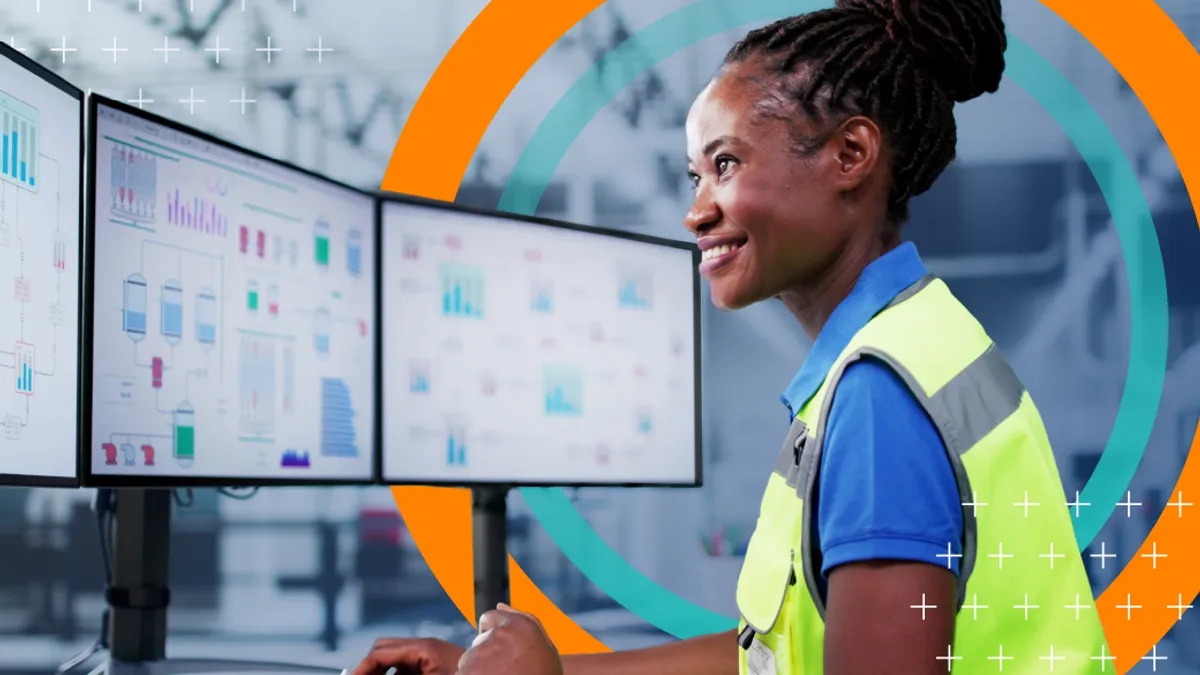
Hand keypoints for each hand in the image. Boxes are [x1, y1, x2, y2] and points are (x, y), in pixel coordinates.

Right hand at [351, 637, 465, 674]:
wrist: (495, 674)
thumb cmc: (468, 674)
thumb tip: (374, 674)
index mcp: (423, 647)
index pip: (380, 651)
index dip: (362, 668)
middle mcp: (424, 648)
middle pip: (384, 652)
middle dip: (369, 669)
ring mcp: (428, 657)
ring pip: (393, 663)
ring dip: (382, 673)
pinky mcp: (432, 666)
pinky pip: (406, 670)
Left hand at [456, 605, 562, 674]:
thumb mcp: (546, 649)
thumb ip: (525, 621)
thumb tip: (501, 604)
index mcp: (521, 626)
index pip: (491, 618)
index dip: (493, 635)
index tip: (500, 652)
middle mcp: (499, 636)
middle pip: (479, 642)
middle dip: (486, 656)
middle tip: (504, 674)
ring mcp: (480, 656)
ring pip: (469, 661)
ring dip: (479, 671)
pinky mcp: (467, 673)